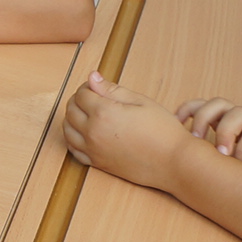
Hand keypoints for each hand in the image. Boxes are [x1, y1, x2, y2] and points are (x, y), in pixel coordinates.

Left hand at [61, 72, 198, 188]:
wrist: (174, 162)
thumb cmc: (163, 130)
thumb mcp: (140, 101)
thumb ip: (112, 90)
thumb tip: (92, 78)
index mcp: (103, 113)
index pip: (81, 94)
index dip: (87, 87)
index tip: (96, 87)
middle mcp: (93, 132)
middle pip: (70, 110)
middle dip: (78, 100)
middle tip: (92, 98)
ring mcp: (93, 149)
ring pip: (67, 130)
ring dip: (72, 118)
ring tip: (87, 114)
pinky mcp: (96, 163)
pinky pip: (73, 149)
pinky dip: (73, 138)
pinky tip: (84, 133)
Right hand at [174, 96, 241, 175]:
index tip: (241, 168)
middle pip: (238, 112)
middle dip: (225, 132)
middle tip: (219, 155)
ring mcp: (236, 116)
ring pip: (218, 104)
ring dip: (202, 118)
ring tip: (193, 140)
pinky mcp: (222, 115)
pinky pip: (201, 104)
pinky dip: (187, 111)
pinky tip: (178, 126)